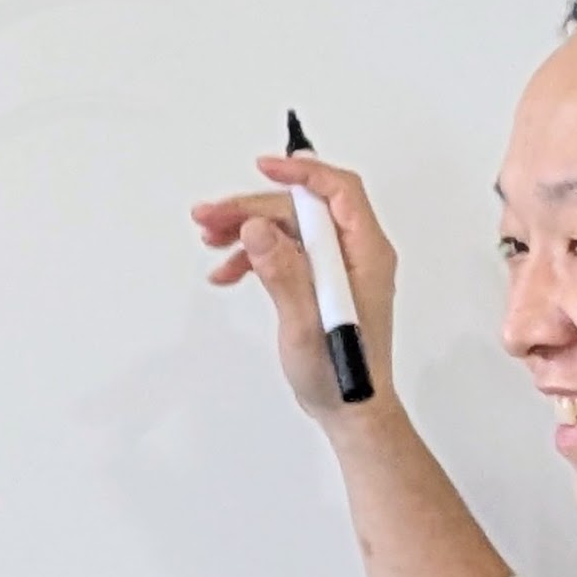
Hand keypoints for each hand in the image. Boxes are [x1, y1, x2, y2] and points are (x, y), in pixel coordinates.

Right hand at [191, 150, 402, 424]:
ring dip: (247, 230)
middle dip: (253, 208)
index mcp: (366, 254)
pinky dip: (253, 256)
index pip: (338, 191)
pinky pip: (285, 253)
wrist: (350, 410)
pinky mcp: (321, 282)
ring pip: (288, 229)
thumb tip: (259, 229)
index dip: (302, 173)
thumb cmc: (341, 376)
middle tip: (210, 217)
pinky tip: (227, 271)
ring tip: (210, 240)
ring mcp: (338, 268)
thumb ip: (284, 273)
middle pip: (302, 210)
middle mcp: (354, 254)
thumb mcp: (306, 324)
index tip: (264, 166)